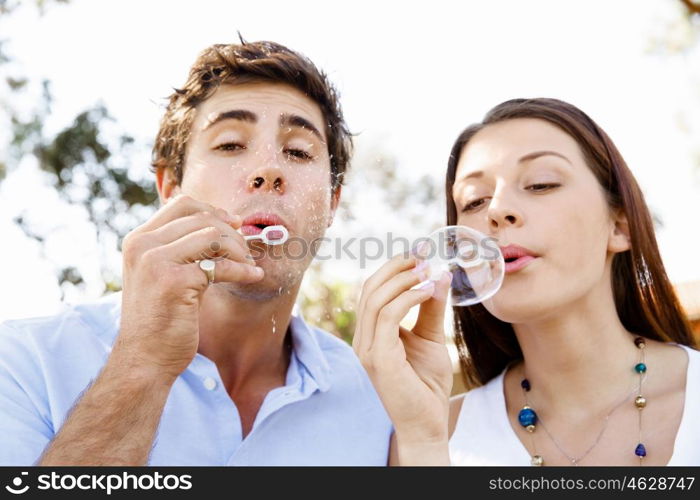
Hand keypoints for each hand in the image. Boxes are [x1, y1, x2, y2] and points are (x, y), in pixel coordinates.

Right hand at [115, 194, 263, 379]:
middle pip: (201, 218)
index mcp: (138, 240)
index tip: (234, 225)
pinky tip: (253, 276)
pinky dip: (243, 270)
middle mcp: (142, 246)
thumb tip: (224, 222)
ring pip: (213, 235)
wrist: (144, 359)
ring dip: (238, 251)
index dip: (214, 211)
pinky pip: (221, 266)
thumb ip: (182, 248)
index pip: (182, 203)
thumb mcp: (164, 274)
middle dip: (232, 233)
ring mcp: (155, 262)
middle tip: (246, 253)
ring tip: (248, 266)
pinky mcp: (174, 281)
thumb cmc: (160, 319)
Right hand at [353, 254, 452, 444]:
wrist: (427, 423)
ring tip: (428, 270)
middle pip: (369, 288)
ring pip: (376, 299)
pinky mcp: (378, 357)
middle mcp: (363, 339)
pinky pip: (388, 315)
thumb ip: (430, 308)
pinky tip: (428, 290)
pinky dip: (408, 297)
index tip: (420, 252)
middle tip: (423, 254)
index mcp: (371, 333)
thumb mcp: (430, 338)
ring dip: (404, 278)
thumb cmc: (426, 384)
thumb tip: (439, 275)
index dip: (393, 268)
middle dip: (396, 266)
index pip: (373, 291)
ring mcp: (367, 348)